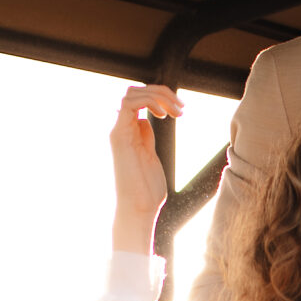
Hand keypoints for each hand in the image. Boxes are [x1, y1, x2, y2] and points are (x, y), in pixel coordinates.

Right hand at [110, 83, 183, 251]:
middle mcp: (120, 129)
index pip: (137, 99)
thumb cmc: (146, 190)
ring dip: (157, 95)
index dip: (159, 97)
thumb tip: (145, 122)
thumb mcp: (149, 156)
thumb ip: (146, 139)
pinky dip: (149, 102)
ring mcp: (119, 131)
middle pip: (133, 91)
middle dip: (160, 92)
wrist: (138, 208)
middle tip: (181, 108)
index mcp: (128, 132)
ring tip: (177, 110)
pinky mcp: (120, 136)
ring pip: (131, 93)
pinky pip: (129, 104)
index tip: (179, 110)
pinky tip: (164, 115)